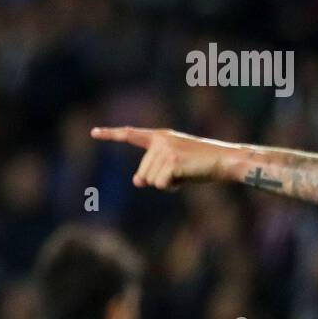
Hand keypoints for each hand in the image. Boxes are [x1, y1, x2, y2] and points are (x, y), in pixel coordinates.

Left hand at [91, 127, 233, 189]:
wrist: (224, 160)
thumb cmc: (199, 164)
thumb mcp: (172, 167)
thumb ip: (153, 170)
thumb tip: (137, 181)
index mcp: (159, 137)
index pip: (130, 135)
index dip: (110, 134)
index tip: (93, 132)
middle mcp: (159, 141)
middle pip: (142, 173)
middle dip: (159, 179)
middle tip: (181, 171)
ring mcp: (165, 150)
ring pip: (151, 181)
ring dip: (167, 183)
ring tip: (185, 172)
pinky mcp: (172, 161)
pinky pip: (161, 184)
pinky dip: (172, 186)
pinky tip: (186, 177)